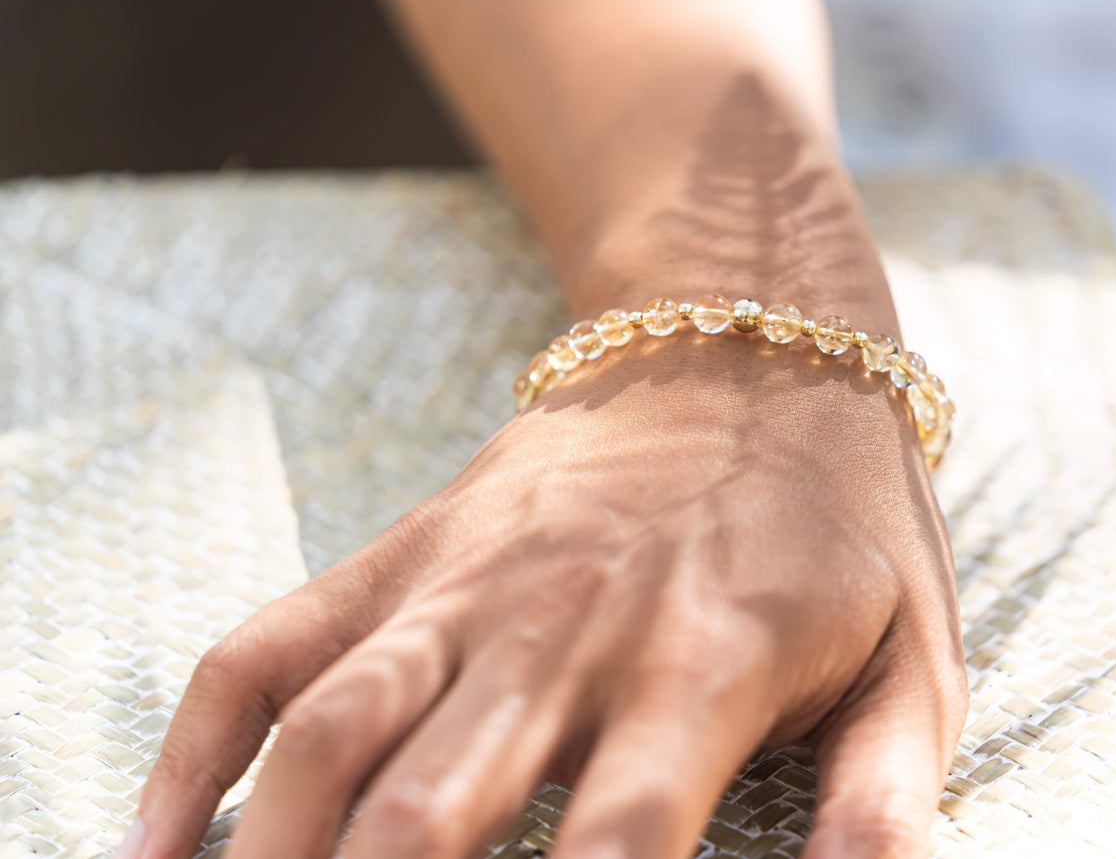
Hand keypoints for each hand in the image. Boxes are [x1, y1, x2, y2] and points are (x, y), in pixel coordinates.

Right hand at [132, 331, 967, 858]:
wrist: (750, 347)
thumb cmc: (841, 522)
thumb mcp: (913, 655)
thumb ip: (890, 795)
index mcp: (702, 663)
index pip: (617, 854)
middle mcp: (566, 623)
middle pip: (430, 817)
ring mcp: (468, 581)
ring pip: (330, 736)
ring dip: (275, 855)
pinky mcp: (408, 549)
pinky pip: (271, 648)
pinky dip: (198, 750)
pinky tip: (162, 844)